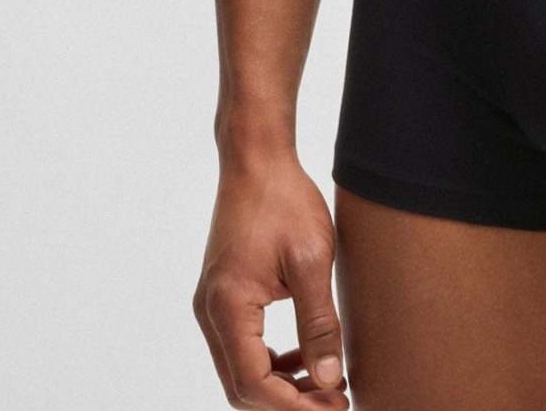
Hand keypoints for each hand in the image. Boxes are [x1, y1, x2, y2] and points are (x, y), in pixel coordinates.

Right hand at [193, 154, 349, 407]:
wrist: (257, 160)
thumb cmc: (285, 201)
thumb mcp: (311, 261)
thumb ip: (319, 324)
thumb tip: (330, 380)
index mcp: (228, 306)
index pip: (253, 384)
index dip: (293, 406)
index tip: (334, 408)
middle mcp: (211, 312)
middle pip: (241, 387)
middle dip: (287, 403)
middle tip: (334, 404)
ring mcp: (213, 305)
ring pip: (240, 371)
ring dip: (279, 386)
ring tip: (325, 386)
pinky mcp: (223, 296)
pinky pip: (241, 347)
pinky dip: (269, 362)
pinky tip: (303, 357)